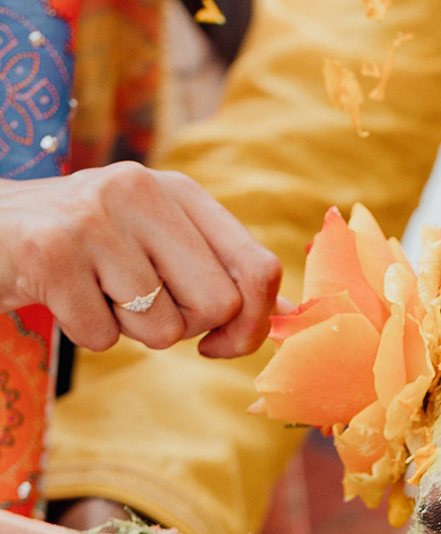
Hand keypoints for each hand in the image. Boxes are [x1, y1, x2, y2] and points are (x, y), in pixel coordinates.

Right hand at [0, 165, 280, 357]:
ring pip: (161, 329)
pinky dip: (88, 334)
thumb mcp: (155, 242)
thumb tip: (295, 315)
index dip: (254, 324)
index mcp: (179, 191)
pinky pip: (104, 337)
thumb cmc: (83, 249)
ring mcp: (95, 220)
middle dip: (186, 329)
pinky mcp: (51, 253)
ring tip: (96, 292)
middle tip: (143, 309)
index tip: (221, 342)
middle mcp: (141, 192)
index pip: (258, 268)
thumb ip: (219, 271)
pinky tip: (65, 297)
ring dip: (130, 331)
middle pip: (218, 306)